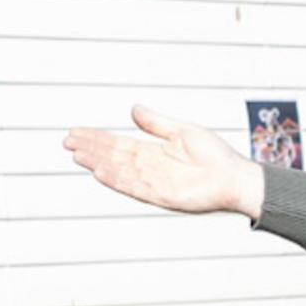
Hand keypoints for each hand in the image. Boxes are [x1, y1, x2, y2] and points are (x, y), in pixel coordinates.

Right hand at [64, 103, 264, 220]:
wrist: (237, 177)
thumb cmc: (217, 156)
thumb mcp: (183, 131)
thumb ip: (156, 123)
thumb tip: (134, 109)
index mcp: (154, 151)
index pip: (118, 143)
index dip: (97, 138)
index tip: (77, 132)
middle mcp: (150, 167)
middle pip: (113, 156)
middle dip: (91, 148)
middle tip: (68, 141)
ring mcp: (155, 182)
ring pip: (119, 171)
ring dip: (98, 163)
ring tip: (78, 155)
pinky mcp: (163, 196)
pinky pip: (134, 187)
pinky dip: (117, 180)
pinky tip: (100, 172)